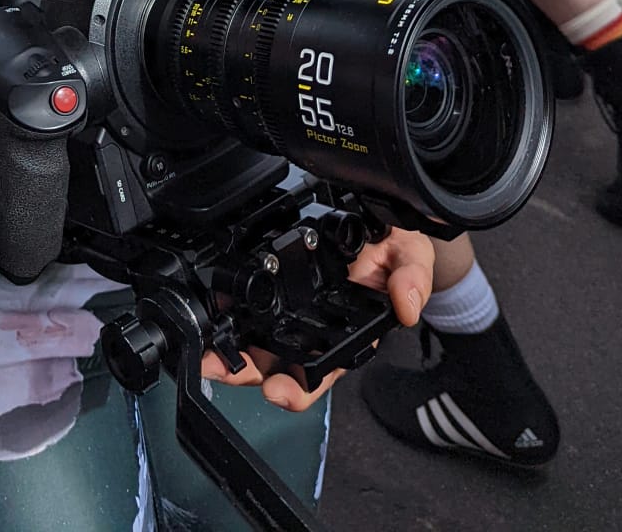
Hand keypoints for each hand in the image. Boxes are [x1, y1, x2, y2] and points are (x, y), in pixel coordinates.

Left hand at [200, 226, 429, 411]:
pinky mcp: (286, 291)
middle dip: (249, 374)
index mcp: (353, 335)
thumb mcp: (412, 257)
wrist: (389, 230)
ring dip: (233, 352)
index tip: (278, 390)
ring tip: (209, 354)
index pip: (325, 373)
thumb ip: (411, 279)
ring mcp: (300, 315)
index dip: (300, 388)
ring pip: (262, 344)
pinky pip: (256, 310)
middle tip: (224, 371)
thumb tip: (406, 306)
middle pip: (282, 367)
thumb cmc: (400, 252)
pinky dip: (233, 315)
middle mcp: (322, 332)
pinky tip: (215, 312)